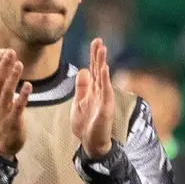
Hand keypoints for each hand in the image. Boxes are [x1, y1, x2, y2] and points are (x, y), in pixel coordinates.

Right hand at [0, 40, 29, 158]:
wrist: (2, 145)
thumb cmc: (3, 121)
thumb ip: (0, 87)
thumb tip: (4, 69)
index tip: (4, 50)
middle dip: (4, 65)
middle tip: (11, 52)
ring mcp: (3, 111)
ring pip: (6, 91)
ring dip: (12, 77)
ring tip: (19, 64)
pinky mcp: (13, 120)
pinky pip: (17, 106)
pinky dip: (22, 95)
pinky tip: (28, 86)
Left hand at [69, 37, 119, 160]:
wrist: (91, 143)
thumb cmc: (85, 125)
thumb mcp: (79, 102)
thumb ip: (81, 87)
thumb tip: (83, 70)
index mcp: (92, 90)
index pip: (94, 69)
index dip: (94, 56)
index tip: (95, 42)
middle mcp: (99, 92)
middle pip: (99, 70)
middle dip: (98, 55)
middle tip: (98, 40)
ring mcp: (103, 99)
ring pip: (103, 77)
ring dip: (102, 62)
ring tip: (102, 49)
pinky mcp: (106, 107)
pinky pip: (106, 91)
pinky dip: (105, 79)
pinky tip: (105, 68)